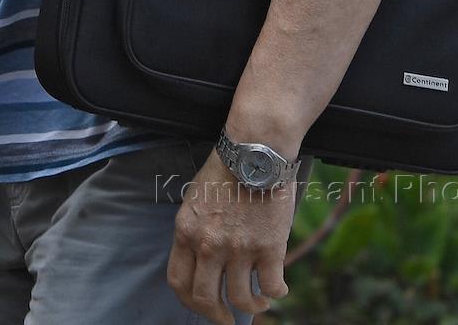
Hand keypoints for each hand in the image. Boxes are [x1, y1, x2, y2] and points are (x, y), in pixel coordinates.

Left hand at [167, 150, 294, 324]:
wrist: (256, 149)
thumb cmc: (227, 168)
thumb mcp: (196, 197)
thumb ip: (196, 229)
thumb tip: (201, 259)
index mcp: (187, 231)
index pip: (178, 281)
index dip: (189, 301)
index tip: (201, 306)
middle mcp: (208, 244)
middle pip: (204, 299)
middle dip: (217, 316)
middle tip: (227, 320)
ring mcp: (238, 248)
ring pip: (240, 298)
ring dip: (251, 306)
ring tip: (259, 302)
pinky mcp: (268, 246)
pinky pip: (271, 285)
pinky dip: (276, 293)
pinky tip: (279, 289)